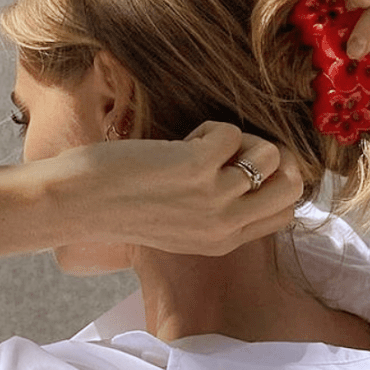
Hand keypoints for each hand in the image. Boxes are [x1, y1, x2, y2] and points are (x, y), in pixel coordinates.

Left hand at [77, 121, 301, 255]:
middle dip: (273, 158)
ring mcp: (213, 198)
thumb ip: (215, 214)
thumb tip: (247, 170)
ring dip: (241, 138)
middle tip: (235, 150)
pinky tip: (182, 140)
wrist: (76, 203)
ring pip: (271, 156)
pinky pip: (230, 133)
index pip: (284, 216)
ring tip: (204, 144)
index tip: (244, 167)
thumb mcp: (178, 227)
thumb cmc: (120, 207)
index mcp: (222, 242)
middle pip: (292, 188)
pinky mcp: (195, 169)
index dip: (275, 184)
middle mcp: (224, 226)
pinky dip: (210, 127)